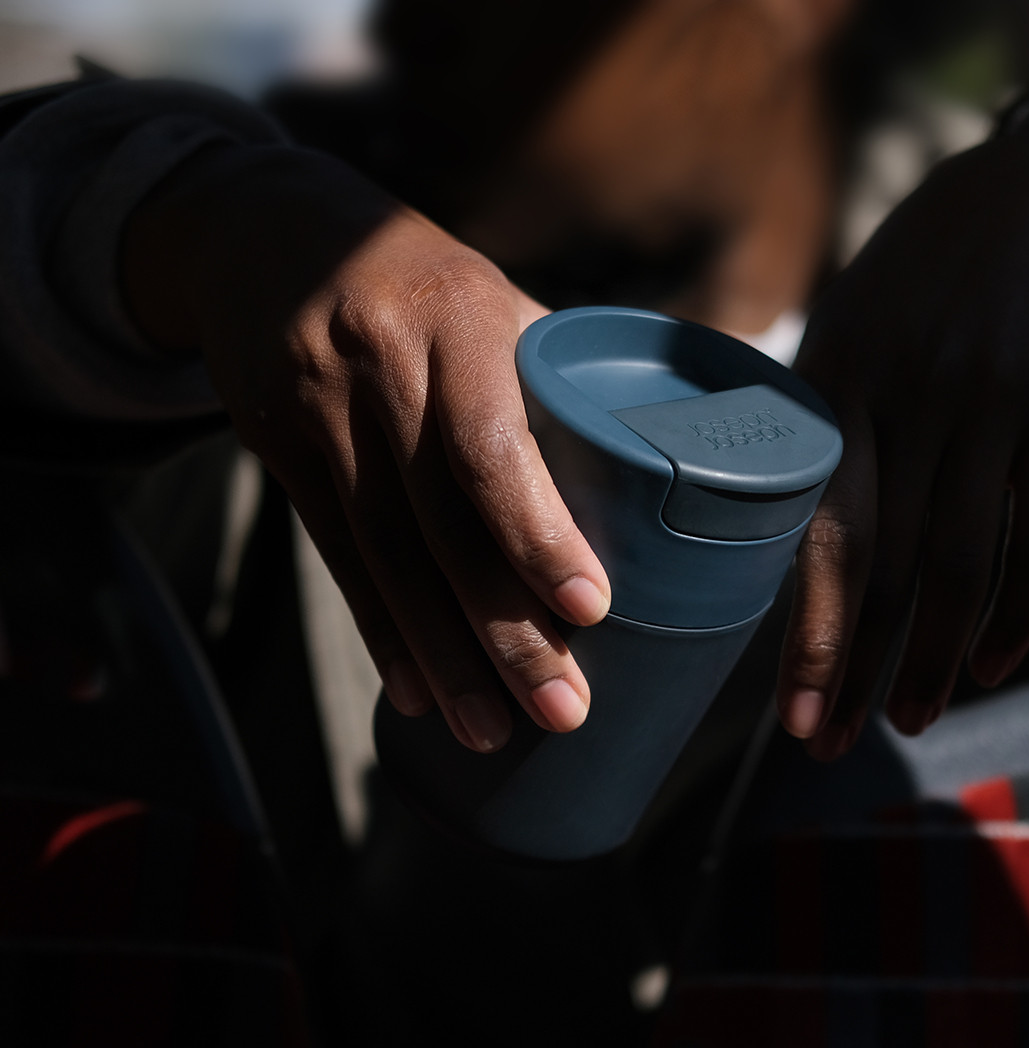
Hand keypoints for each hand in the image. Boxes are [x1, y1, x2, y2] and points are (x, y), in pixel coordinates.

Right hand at [122, 144, 610, 752]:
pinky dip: (381, 632)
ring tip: (492, 731)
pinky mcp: (281, 450)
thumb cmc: (424, 284)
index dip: (538, 533)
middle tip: (560, 709)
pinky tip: (416, 694)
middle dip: (503, 628)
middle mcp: (383, 364)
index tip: (591, 609)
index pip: (494, 444)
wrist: (268, 236)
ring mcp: (320, 410)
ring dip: (443, 656)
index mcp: (459, 318)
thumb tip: (662, 463)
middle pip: (442, 523)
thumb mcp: (491, 300)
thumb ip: (558, 380)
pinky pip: (336, 557)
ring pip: (387, 556)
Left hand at [778, 126, 1028, 755]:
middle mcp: (912, 394)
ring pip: (964, 566)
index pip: (820, 534)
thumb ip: (796, 439)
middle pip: (888, 566)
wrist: (1025, 204)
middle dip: (860, 670)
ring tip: (911, 718)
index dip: (813, 636)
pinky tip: (989, 666)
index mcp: (832, 384)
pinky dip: (1020, 614)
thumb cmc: (902, 305)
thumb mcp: (833, 343)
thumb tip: (735, 552)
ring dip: (934, 659)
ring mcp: (993, 400)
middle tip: (832, 745)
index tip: (794, 719)